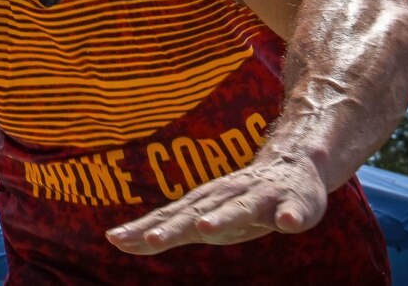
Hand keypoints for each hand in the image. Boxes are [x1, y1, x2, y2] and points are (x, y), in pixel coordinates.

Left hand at [104, 153, 327, 252]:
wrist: (294, 167)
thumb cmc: (239, 197)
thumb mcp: (203, 213)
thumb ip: (166, 226)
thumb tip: (114, 239)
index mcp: (204, 203)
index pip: (167, 218)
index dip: (144, 230)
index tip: (116, 239)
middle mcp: (227, 197)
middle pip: (197, 213)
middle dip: (175, 228)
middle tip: (154, 240)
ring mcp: (260, 198)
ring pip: (240, 209)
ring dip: (223, 218)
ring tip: (206, 229)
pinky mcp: (293, 203)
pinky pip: (292, 211)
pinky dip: (289, 216)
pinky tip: (287, 223)